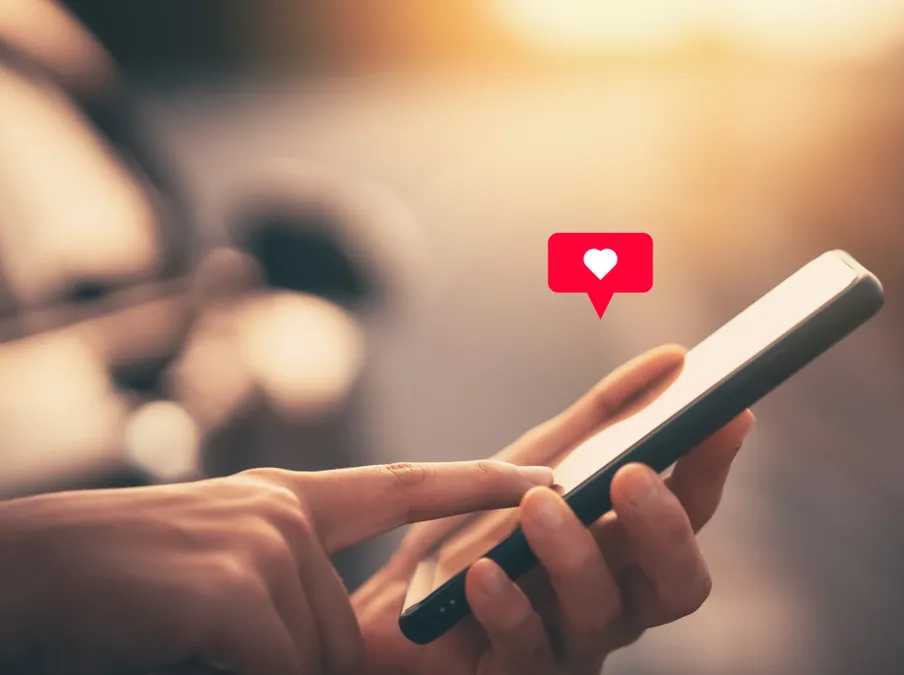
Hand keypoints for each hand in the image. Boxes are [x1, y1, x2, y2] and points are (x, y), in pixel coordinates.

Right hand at [0, 460, 552, 674]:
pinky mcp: (236, 589)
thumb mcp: (215, 581)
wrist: (16, 575)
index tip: (540, 478)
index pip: (404, 487)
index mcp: (282, 501)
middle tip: (207, 638)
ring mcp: (262, 543)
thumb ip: (283, 594)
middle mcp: (282, 512)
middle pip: (342, 631)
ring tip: (183, 636)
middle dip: (294, 665)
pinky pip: (277, 668)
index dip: (476, 485)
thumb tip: (340, 649)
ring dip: (256, 670)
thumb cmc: (112, 592)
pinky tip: (182, 645)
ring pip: (312, 658)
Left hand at [353, 345, 754, 674]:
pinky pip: (525, 652)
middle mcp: (617, 600)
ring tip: (537, 506)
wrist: (396, 606)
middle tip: (631, 475)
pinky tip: (483, 573)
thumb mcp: (540, 460)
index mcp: (631, 548)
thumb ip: (606, 417)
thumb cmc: (481, 531)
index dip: (714, 467)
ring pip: (602, 614)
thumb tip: (674, 358)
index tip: (726, 413)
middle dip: (664, 529)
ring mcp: (571, 645)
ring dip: (573, 555)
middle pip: (678, 582)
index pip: (692, 510)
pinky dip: (508, 608)